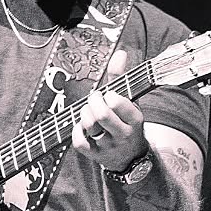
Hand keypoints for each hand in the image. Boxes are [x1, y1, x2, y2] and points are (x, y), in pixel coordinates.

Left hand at [74, 49, 147, 173]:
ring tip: (89, 111)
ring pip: (89, 126)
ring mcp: (109, 146)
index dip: (108, 95)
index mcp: (134, 119)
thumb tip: (120, 53)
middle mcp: (123, 134)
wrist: (131, 157)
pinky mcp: (96, 155)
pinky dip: (76, 131)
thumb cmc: (128, 123)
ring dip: (84, 114)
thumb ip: (121, 77)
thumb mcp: (130, 101)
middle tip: (95, 100)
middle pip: (101, 114)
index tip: (109, 95)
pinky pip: (79, 142)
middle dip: (93, 101)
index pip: (117, 102)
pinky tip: (82, 127)